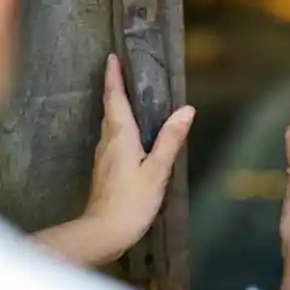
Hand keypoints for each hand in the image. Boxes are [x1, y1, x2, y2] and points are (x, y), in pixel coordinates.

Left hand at [84, 54, 194, 255]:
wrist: (103, 232)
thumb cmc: (130, 201)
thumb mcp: (156, 170)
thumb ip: (170, 139)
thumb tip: (186, 110)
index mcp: (120, 136)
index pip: (114, 98)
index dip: (113, 77)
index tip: (112, 57)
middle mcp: (108, 141)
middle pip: (109, 108)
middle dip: (114, 88)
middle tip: (122, 71)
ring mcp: (104, 156)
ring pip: (110, 124)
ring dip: (115, 106)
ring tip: (128, 97)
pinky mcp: (105, 170)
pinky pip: (112, 138)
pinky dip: (119, 127)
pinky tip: (130, 134)